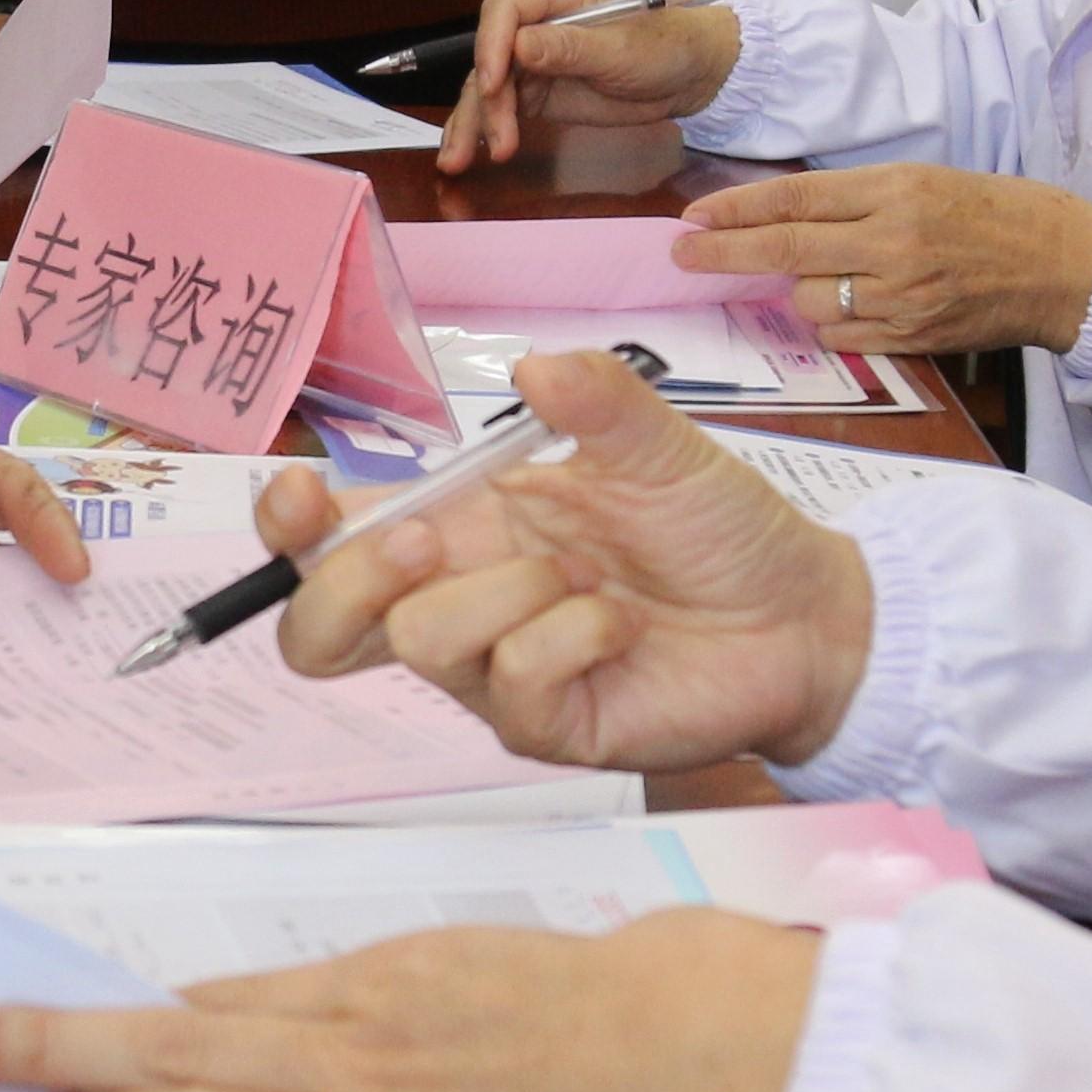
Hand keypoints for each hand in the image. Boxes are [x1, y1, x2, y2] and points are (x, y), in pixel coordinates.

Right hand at [0, 911, 820, 1091]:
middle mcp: (340, 1060)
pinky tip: (214, 1001)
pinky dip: (243, 991)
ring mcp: (382, 997)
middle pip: (176, 1050)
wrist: (698, 1068)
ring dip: (144, 1015)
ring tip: (67, 1018)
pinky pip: (305, 974)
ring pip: (236, 1007)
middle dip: (65, 1042)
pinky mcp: (431, 955)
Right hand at [251, 347, 872, 768]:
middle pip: (319, 629)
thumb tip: (531, 366)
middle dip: (352, 576)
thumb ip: (594, 398)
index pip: (331, 546)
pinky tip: (622, 622)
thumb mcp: (655, 443)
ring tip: (594, 577)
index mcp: (463, 530)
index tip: (301, 496)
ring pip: (421, 640)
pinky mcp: (544, 725)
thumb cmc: (719, 531)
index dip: (287, 531)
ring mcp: (495, 675)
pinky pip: (510, 677)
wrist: (804, 613)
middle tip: (433, 540)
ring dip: (512, 589)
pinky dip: (572, 633)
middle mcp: (461, 605)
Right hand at [437, 0, 740, 172]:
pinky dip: (485, 130)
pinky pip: (500, 109)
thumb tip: (519, 46)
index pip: (505, 10)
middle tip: (496, 142)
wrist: (690, 77)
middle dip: (484, 100)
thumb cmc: (665, 46)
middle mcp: (533, 23)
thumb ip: (571, 49)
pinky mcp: (536, 93)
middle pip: (490, 55)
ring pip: (487, 87)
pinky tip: (470, 154)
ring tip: (463, 162)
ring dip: (474, 123)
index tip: (492, 85)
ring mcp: (531, 60)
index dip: (491, 45)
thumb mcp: (622, 50)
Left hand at [676, 165, 1091, 355]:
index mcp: (896, 190)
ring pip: (808, 301)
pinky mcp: (914, 336)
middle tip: (682, 254)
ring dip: (795, 293)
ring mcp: (903, 294)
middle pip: (785, 250)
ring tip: (820, 279)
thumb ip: (856, 199)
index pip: (795, 198)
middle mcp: (894, 241)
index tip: (694, 216)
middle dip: (723, 253)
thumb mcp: (925, 182)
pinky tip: (849, 309)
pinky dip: (831, 325)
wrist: (1067, 266)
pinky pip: (842, 337)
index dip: (736, 208)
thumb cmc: (1000, 214)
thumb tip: (780, 216)